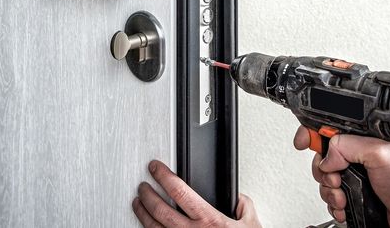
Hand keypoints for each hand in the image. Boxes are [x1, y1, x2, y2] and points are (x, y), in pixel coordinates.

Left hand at [133, 160, 261, 227]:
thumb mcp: (251, 223)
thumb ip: (242, 205)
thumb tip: (236, 197)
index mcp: (209, 220)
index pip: (179, 191)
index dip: (163, 176)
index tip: (156, 168)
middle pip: (160, 210)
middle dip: (148, 194)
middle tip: (143, 185)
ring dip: (143, 213)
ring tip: (139, 202)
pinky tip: (148, 225)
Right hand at [293, 126, 389, 227]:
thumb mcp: (379, 152)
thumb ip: (348, 145)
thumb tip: (327, 154)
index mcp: (359, 138)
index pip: (327, 129)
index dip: (311, 133)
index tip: (303, 143)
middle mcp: (354, 156)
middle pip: (320, 157)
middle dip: (323, 170)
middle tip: (337, 177)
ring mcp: (352, 176)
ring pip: (323, 180)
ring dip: (329, 191)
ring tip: (344, 196)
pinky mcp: (352, 195)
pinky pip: (330, 198)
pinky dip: (334, 205)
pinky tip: (345, 206)